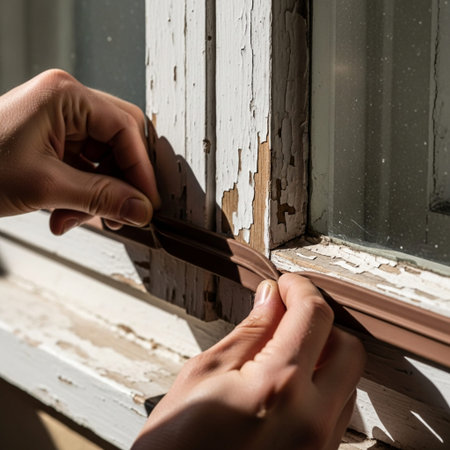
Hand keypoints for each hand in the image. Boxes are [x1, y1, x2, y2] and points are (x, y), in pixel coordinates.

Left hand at [0, 69, 159, 233]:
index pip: (125, 129)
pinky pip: (85, 169)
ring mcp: (61, 122)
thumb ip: (101, 198)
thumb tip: (141, 209)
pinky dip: (82, 195)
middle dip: (123, 180)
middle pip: (119, 142)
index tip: (148, 203)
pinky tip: (64, 216)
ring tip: (79, 219)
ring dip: (99, 195)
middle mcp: (67, 104)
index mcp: (66, 96)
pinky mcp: (54, 142)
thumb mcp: (45, 186)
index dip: (141, 170)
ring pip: (104, 160)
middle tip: (127, 211)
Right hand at [133, 274, 365, 449]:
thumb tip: (269, 299)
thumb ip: (248, 333)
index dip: (300, 289)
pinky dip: (320, 384)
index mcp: (278, 387)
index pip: (313, 316)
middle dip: (320, 320)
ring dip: (322, 352)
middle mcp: (312, 419)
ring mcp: (320, 445)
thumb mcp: (204, 375)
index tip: (286, 284)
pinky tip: (288, 380)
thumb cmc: (177, 446)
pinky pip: (337, 409)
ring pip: (348, 379)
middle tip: (288, 311)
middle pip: (348, 347)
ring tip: (283, 346)